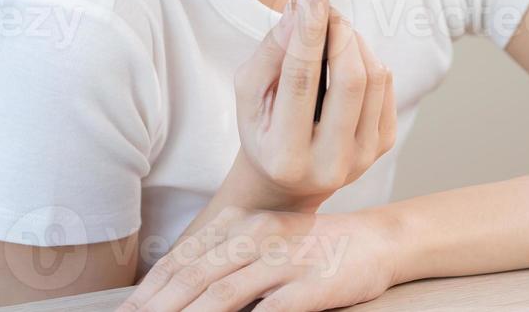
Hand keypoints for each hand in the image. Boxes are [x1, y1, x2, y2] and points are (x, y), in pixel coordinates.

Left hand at [120, 205, 401, 311]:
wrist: (378, 241)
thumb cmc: (316, 250)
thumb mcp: (267, 242)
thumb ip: (228, 261)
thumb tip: (180, 293)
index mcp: (242, 224)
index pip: (184, 258)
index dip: (150, 288)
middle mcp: (258, 236)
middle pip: (194, 276)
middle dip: (157, 306)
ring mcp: (285, 259)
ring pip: (222, 292)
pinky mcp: (311, 284)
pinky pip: (270, 310)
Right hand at [231, 0, 397, 211]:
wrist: (286, 182)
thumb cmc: (263, 129)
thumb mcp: (249, 92)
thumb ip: (272, 51)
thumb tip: (301, 9)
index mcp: (284, 154)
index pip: (302, 79)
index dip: (309, 28)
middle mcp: (328, 164)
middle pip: (350, 78)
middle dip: (339, 30)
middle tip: (325, 8)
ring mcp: (362, 158)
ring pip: (374, 77)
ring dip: (354, 41)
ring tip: (332, 36)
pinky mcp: (382, 146)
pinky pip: (386, 85)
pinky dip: (367, 60)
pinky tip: (345, 63)